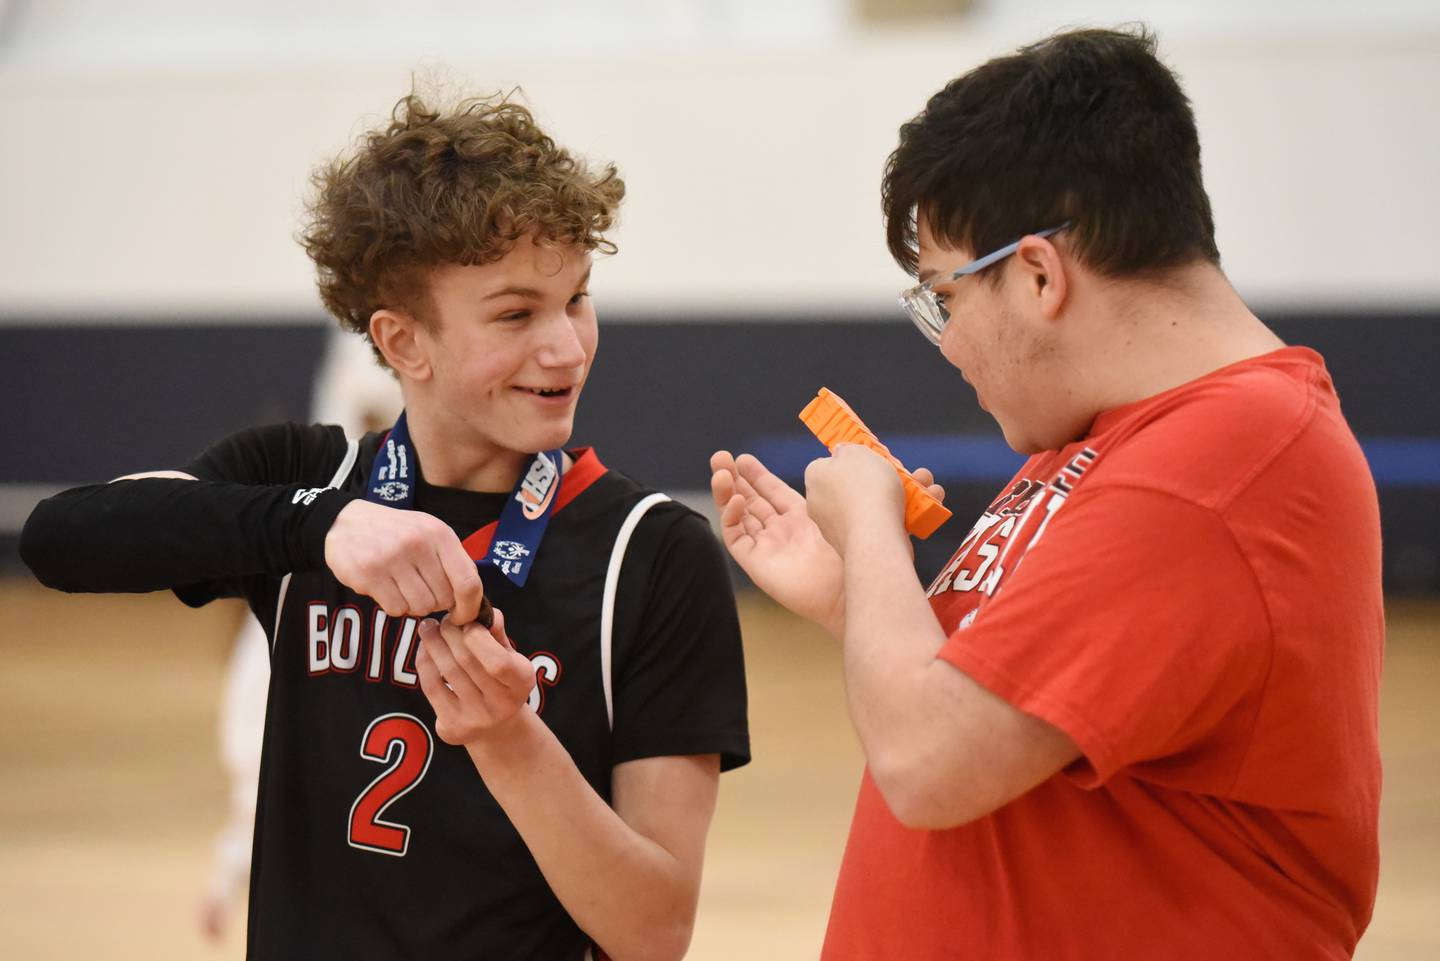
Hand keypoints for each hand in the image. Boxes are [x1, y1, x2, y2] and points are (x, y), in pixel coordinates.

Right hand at [324, 499, 485, 623]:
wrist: (346, 522)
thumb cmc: (397, 533)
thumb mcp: (430, 533)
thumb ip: (454, 561)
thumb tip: (474, 599)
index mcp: (440, 534)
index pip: (469, 582)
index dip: (470, 607)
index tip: (463, 616)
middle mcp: (418, 544)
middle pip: (443, 599)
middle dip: (436, 603)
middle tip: (422, 591)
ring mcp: (391, 558)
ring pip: (420, 607)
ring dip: (414, 606)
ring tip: (403, 588)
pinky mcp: (368, 573)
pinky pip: (396, 609)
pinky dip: (395, 606)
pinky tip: (387, 589)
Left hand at [414, 610, 536, 743]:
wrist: (496, 726)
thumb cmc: (501, 679)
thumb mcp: (508, 655)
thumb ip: (496, 632)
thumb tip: (482, 610)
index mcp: (522, 682)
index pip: (498, 661)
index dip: (477, 637)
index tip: (467, 622)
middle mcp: (502, 705)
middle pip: (466, 661)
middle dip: (450, 633)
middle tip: (443, 620)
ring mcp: (476, 719)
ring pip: (447, 670)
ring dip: (433, 642)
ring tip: (428, 627)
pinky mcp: (452, 727)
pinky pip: (431, 686)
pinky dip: (424, 662)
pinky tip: (424, 649)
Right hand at [710, 450, 846, 634]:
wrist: (848, 587)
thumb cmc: (850, 549)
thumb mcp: (834, 508)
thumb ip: (826, 485)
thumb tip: (831, 456)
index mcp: (800, 517)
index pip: (771, 491)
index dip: (756, 474)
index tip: (743, 458)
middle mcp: (780, 531)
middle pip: (749, 500)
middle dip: (733, 478)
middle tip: (719, 457)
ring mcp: (766, 547)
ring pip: (737, 515)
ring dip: (726, 492)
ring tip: (720, 472)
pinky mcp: (756, 563)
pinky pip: (735, 537)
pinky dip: (731, 517)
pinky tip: (735, 500)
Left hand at [804, 446, 945, 554]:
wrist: (875, 537)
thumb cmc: (864, 488)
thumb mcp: (856, 452)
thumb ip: (847, 449)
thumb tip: (842, 454)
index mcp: (816, 480)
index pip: (829, 464)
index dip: (851, 459)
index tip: (870, 457)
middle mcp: (822, 505)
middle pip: (858, 484)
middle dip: (889, 476)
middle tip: (909, 472)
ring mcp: (841, 528)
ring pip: (878, 504)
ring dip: (907, 494)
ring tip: (929, 487)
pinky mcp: (862, 545)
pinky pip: (886, 525)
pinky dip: (909, 515)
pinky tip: (931, 506)